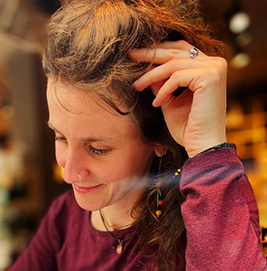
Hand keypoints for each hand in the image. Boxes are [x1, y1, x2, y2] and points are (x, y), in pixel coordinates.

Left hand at [130, 40, 227, 156]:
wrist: (203, 146)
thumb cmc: (189, 129)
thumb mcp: (171, 102)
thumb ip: (162, 84)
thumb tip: (147, 68)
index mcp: (209, 67)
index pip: (181, 49)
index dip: (158, 51)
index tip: (137, 56)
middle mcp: (215, 63)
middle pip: (176, 50)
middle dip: (151, 53)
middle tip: (130, 55)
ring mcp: (214, 68)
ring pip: (173, 63)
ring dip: (151, 75)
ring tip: (137, 86)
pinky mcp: (210, 76)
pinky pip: (177, 77)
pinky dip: (163, 90)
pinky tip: (156, 104)